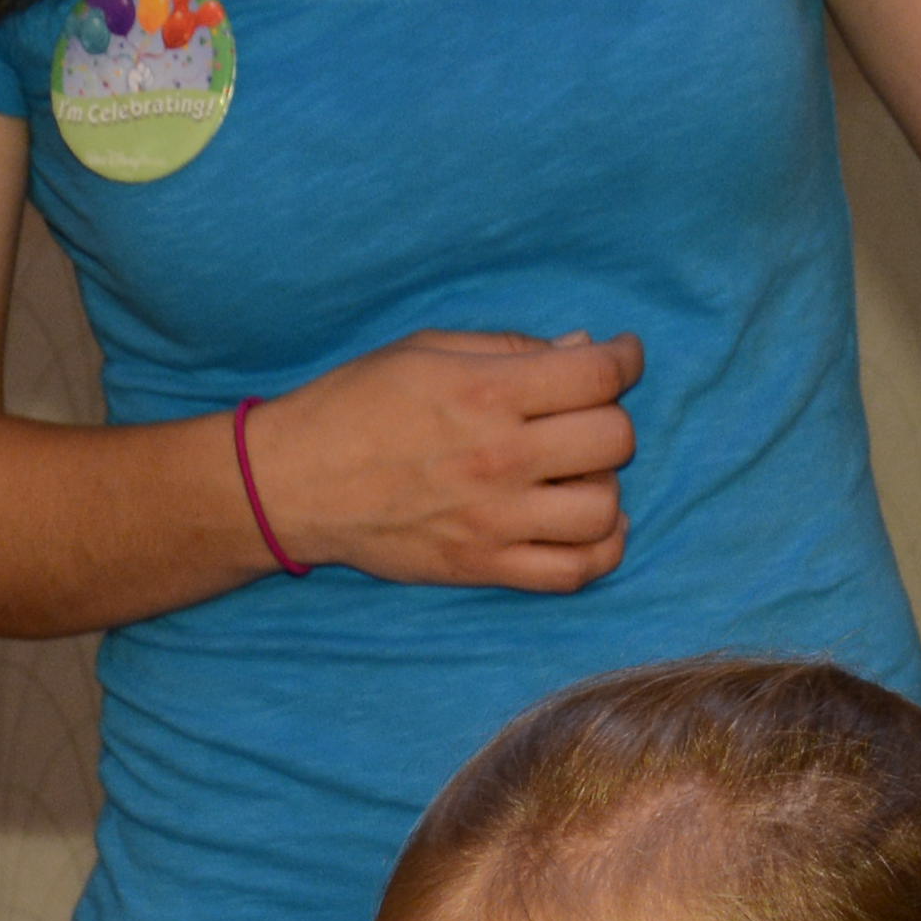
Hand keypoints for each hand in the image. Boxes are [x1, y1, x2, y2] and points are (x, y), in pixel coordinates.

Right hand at [248, 330, 641, 590]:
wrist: (295, 482)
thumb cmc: (356, 405)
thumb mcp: (427, 350)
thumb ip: (510, 348)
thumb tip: (583, 350)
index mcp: (485, 391)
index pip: (596, 375)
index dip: (625, 359)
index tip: (621, 357)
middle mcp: (499, 457)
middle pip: (613, 439)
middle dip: (610, 418)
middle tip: (583, 416)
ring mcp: (495, 519)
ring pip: (604, 509)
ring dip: (604, 485)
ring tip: (578, 472)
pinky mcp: (484, 567)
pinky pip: (574, 572)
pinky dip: (600, 550)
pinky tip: (591, 525)